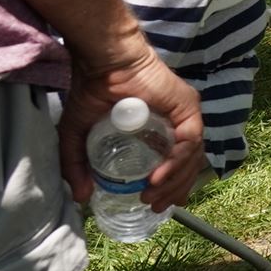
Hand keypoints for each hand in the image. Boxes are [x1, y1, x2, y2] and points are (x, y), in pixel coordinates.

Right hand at [59, 47, 206, 211]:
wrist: (103, 63)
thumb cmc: (92, 92)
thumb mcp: (78, 136)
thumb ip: (78, 165)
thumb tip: (82, 197)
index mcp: (159, 129)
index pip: (177, 163)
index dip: (172, 186)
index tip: (159, 206)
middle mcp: (177, 123)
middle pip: (189, 163)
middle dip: (176, 189)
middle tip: (156, 207)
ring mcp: (185, 114)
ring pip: (193, 155)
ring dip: (176, 180)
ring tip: (153, 197)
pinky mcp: (188, 106)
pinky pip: (190, 139)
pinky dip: (177, 161)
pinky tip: (158, 177)